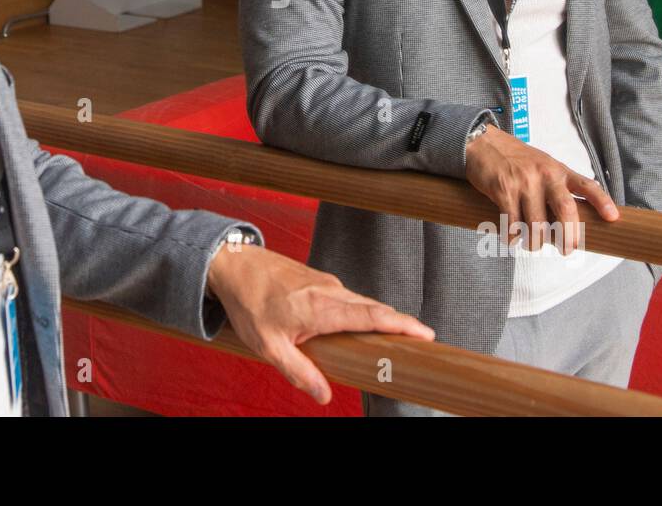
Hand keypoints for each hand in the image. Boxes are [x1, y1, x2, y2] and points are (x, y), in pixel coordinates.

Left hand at [205, 243, 434, 403]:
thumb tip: (323, 396)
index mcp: (322, 307)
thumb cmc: (249, 303)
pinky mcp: (320, 280)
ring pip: (363, 302)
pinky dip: (363, 311)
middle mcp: (331, 291)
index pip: (373, 316)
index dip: (403, 324)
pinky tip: (362, 326)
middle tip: (423, 342)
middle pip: (376, 308)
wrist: (235, 264)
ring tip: (399, 339)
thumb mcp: (268, 346)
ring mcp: (327, 283)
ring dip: (381, 318)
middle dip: (401, 324)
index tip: (426, 334)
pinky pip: (350, 298)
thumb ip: (299, 372)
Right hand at [464, 125, 618, 253]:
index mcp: (558, 170)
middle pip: (565, 210)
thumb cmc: (513, 158)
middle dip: (568, 236)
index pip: (586, 185)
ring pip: (537, 224)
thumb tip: (568, 219)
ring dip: (535, 242)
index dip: (602, 202)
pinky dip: (512, 237)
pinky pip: (511, 223)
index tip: (613, 218)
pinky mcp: (502, 189)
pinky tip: (511, 238)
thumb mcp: (542, 164)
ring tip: (532, 245)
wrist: (481, 142)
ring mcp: (523, 182)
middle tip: (566, 250)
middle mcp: (544, 175)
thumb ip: (556, 185)